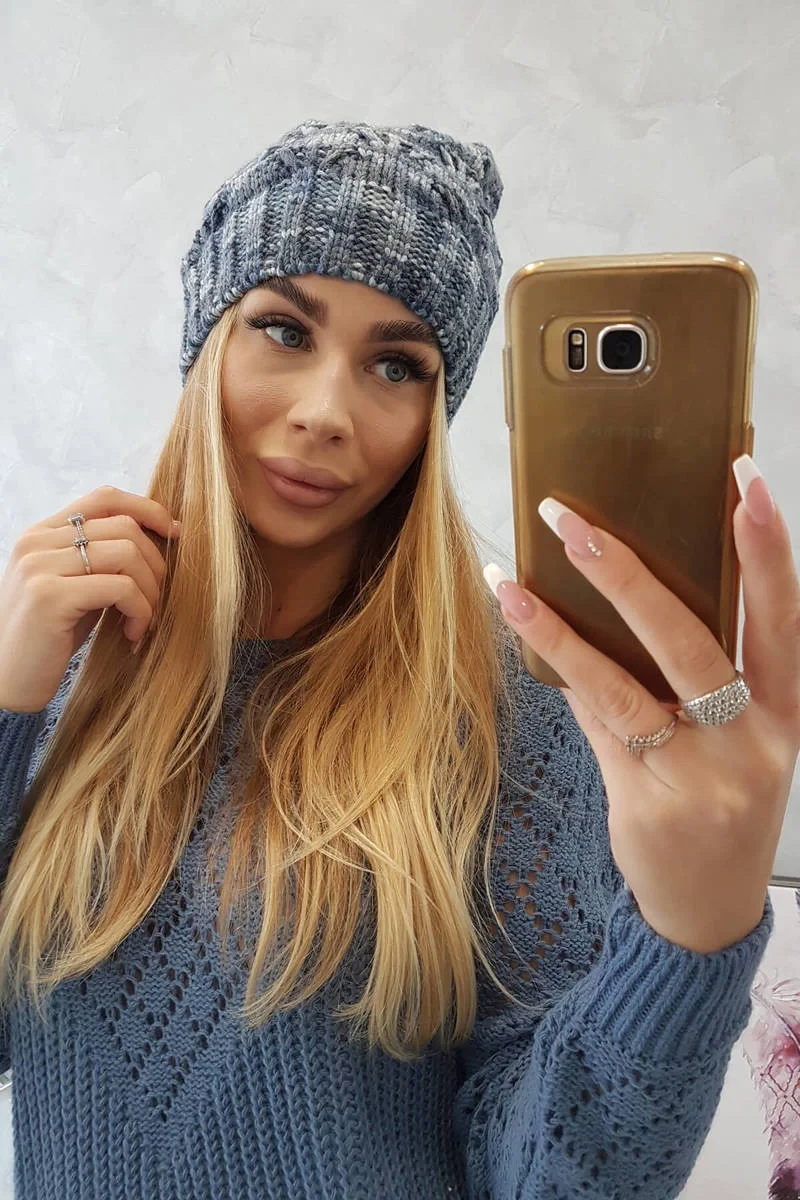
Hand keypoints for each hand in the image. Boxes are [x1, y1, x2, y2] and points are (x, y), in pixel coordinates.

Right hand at [0, 485, 180, 712]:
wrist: (6, 682)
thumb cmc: (48, 638)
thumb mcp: (76, 587)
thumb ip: (102, 560)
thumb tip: (160, 541)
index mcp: (42, 533)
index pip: (104, 498)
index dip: (148, 509)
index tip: (174, 533)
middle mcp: (38, 542)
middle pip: (124, 526)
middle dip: (156, 563)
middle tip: (156, 599)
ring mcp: (41, 567)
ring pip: (127, 553)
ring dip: (150, 591)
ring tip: (144, 620)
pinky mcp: (51, 597)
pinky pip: (121, 588)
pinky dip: (140, 611)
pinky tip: (133, 633)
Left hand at [487, 458, 799, 954]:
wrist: (710, 910)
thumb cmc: (724, 804)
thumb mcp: (739, 741)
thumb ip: (696, 674)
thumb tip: (627, 589)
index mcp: (786, 715)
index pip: (781, 617)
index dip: (768, 549)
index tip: (745, 481)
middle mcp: (752, 743)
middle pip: (690, 640)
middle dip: (627, 575)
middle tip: (573, 522)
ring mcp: (699, 777)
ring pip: (622, 682)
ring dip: (562, 625)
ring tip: (513, 580)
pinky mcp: (646, 801)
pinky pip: (596, 722)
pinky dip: (563, 673)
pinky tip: (527, 630)